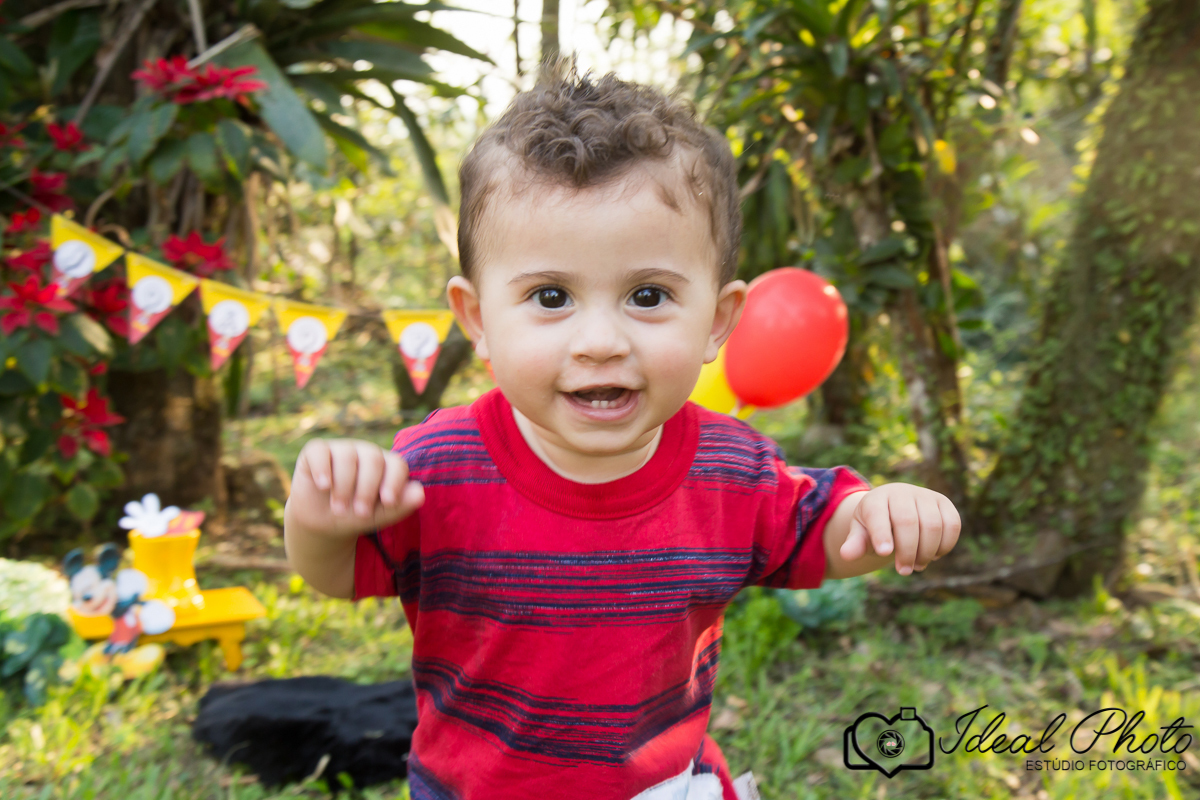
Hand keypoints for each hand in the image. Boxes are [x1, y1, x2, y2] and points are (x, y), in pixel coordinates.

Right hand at [287, 438, 423, 537]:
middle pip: (373, 459)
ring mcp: (341, 449)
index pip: (397, 464)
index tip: (388, 502)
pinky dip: (322, 468)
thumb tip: (420, 493)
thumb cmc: (356, 516)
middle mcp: (366, 452)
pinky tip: (324, 485)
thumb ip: (401, 505)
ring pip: (347, 456)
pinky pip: (320, 451)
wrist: (323, 523)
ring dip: (344, 486)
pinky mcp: (316, 451)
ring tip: (339, 509)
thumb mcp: (379, 515)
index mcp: (386, 465)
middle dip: (367, 489)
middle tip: (360, 513)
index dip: (394, 482)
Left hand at [838, 484, 959, 575]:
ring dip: (927, 552)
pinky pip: (952, 525)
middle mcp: (901, 492)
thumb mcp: (861, 534)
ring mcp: (925, 495)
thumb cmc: (875, 525)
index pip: (878, 515)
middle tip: (903, 571)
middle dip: (907, 551)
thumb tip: (846, 555)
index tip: (885, 554)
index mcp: (876, 499)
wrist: (895, 509)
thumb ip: (855, 543)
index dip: (881, 534)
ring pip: (933, 525)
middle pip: (908, 522)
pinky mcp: (944, 503)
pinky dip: (946, 545)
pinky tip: (934, 555)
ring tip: (917, 565)